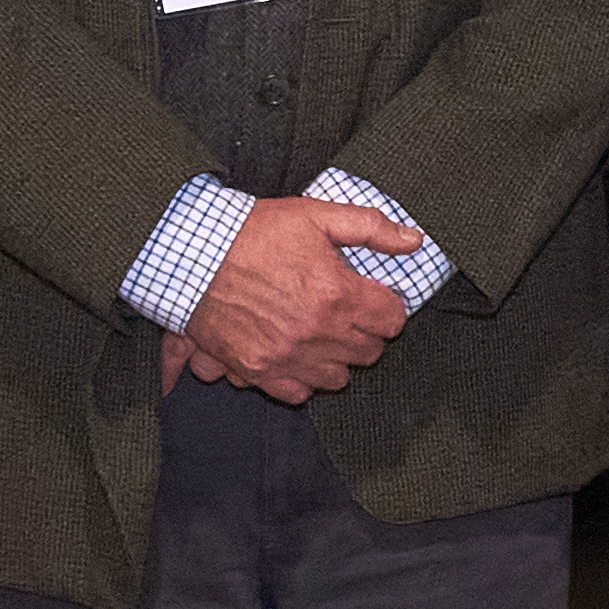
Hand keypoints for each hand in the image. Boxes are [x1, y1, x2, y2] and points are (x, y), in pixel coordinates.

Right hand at [183, 192, 418, 401]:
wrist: (194, 254)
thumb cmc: (253, 232)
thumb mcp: (316, 215)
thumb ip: (371, 228)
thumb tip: (413, 240)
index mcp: (337, 293)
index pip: (392, 318)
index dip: (388, 305)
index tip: (376, 296)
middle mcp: (316, 332)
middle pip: (369, 351)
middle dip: (365, 331)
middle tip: (348, 312)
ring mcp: (287, 356)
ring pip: (338, 377)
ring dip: (337, 358)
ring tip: (323, 334)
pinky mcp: (258, 370)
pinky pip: (298, 393)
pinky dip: (302, 379)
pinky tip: (298, 355)